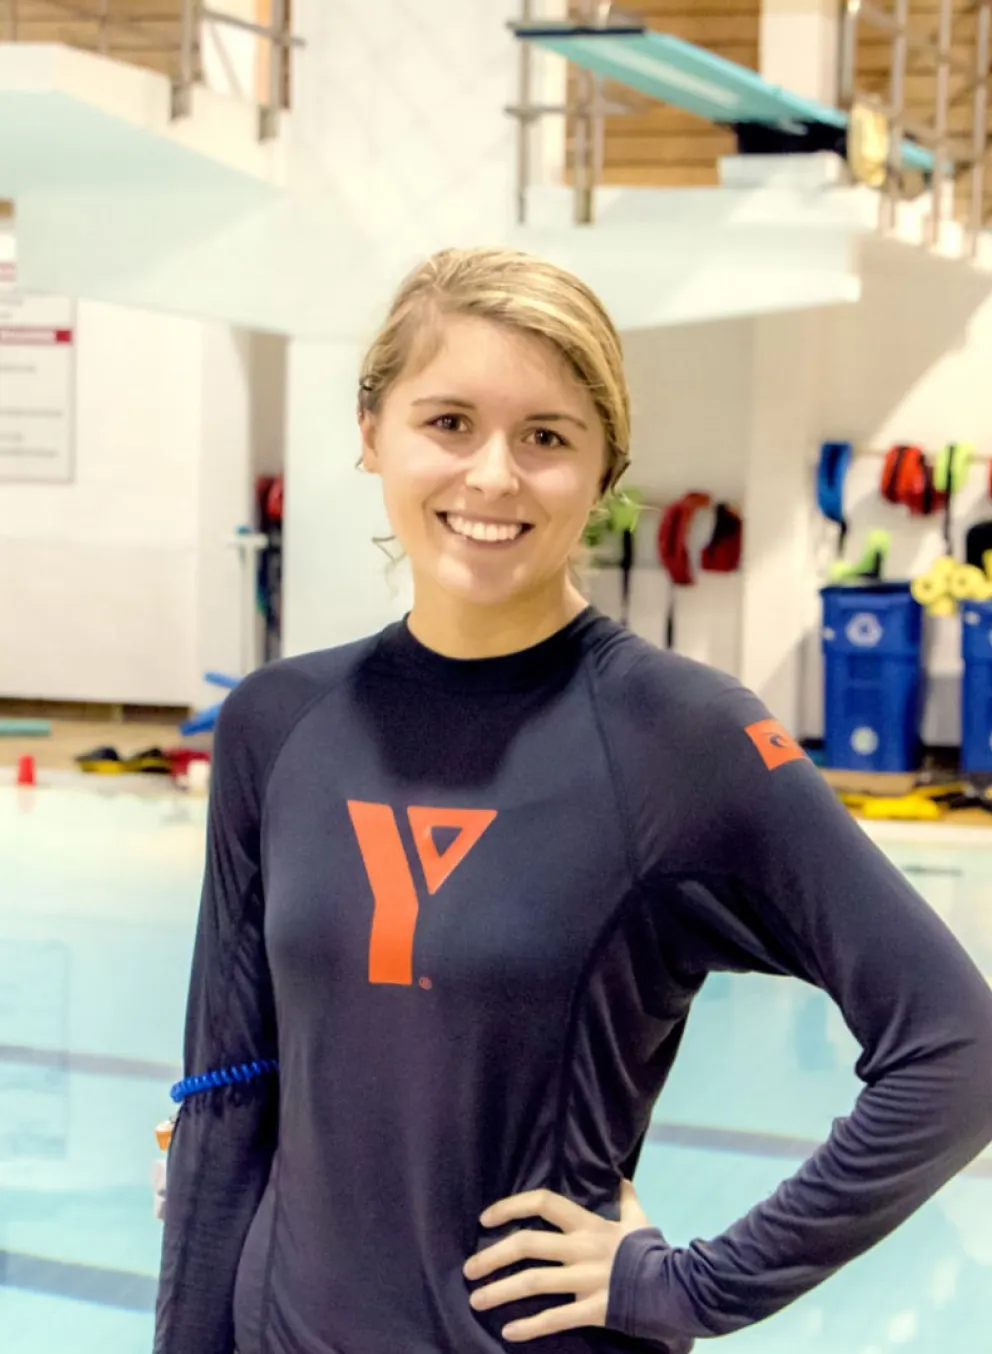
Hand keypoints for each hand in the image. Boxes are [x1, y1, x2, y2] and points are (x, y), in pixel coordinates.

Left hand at [463, 1180, 649, 1342]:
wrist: (678, 1288)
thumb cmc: (653, 1253)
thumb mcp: (638, 1220)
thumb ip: (626, 1199)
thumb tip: (621, 1178)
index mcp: (588, 1224)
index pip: (543, 1202)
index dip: (511, 1206)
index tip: (486, 1219)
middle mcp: (581, 1248)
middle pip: (527, 1245)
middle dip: (492, 1257)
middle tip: (469, 1270)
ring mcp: (586, 1279)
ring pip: (533, 1282)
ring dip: (500, 1292)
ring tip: (476, 1300)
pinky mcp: (594, 1309)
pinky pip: (555, 1318)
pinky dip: (529, 1326)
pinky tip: (508, 1331)